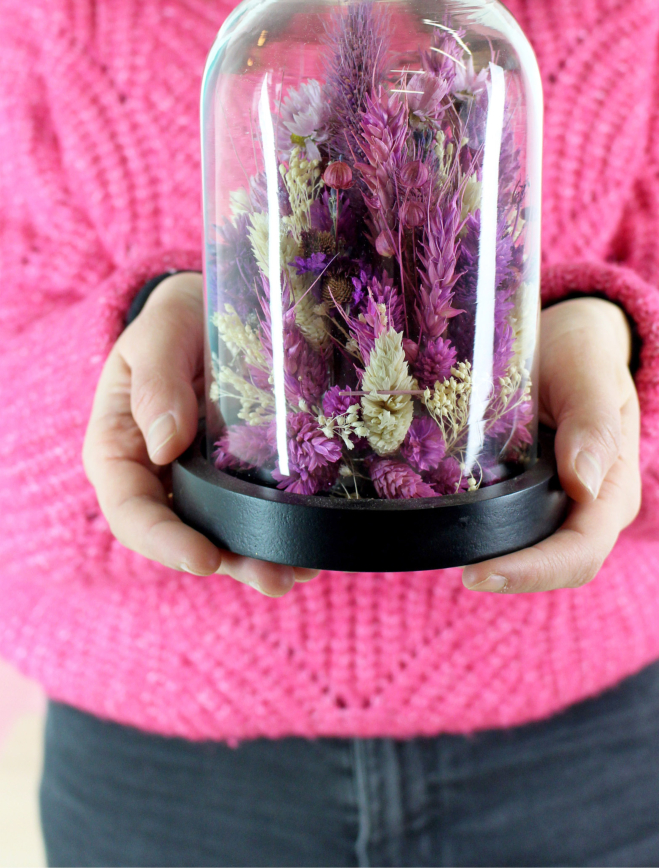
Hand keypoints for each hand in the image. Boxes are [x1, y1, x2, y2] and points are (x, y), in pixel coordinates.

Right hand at [83, 272, 317, 596]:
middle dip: (228, 561)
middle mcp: (155, 475)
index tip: (205, 559)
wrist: (204, 307)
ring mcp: (196, 478)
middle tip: (276, 578)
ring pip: (220, 530)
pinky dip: (278, 530)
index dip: (165, 541)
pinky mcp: (233, 472)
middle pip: (182, 534)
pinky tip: (312, 547)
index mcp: (118, 449)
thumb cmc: (171, 319)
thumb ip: (156, 383)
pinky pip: (250, 508)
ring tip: (301, 573)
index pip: (131, 511)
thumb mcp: (158, 336)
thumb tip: (166, 445)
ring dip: (257, 558)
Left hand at [462, 297, 640, 592]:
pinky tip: (437, 513)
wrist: (573, 336)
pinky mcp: (528, 491)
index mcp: (612, 490)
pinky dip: (475, 525)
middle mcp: (586, 508)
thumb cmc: (585, 350)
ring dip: (486, 552)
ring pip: (523, 547)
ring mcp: (556, 502)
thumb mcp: (589, 371)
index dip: (532, 571)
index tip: (477, 574)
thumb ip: (593, 420)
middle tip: (446, 563)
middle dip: (504, 572)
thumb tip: (582, 483)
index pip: (578, 554)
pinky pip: (503, 521)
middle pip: (549, 564)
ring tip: (435, 540)